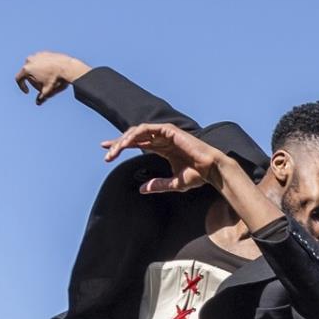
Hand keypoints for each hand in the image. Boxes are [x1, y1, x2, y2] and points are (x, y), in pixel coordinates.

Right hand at [14, 50, 91, 103]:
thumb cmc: (56, 80)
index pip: (19, 79)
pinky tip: (52, 73)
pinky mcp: (45, 52)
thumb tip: (38, 103)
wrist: (68, 68)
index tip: (27, 91)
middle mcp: (29, 60)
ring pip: (34, 66)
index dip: (22, 87)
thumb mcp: (47, 92)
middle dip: (32, 80)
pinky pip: (42, 61)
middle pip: (27, 72)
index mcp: (26, 69)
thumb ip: (41, 98)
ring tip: (47, 79)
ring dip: (38, 73)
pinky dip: (44, 67)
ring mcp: (37, 55)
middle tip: (41, 86)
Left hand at [102, 122, 227, 194]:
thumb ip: (158, 185)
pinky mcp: (169, 130)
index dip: (121, 146)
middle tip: (107, 155)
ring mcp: (166, 133)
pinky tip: (126, 144)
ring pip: (138, 131)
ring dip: (124, 140)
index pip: (137, 143)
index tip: (107, 152)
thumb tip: (141, 189)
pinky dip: (135, 135)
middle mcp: (162, 138)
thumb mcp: (174, 184)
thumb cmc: (197, 176)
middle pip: (134, 136)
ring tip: (114, 151)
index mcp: (162, 148)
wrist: (211, 170)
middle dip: (118, 144)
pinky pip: (147, 129)